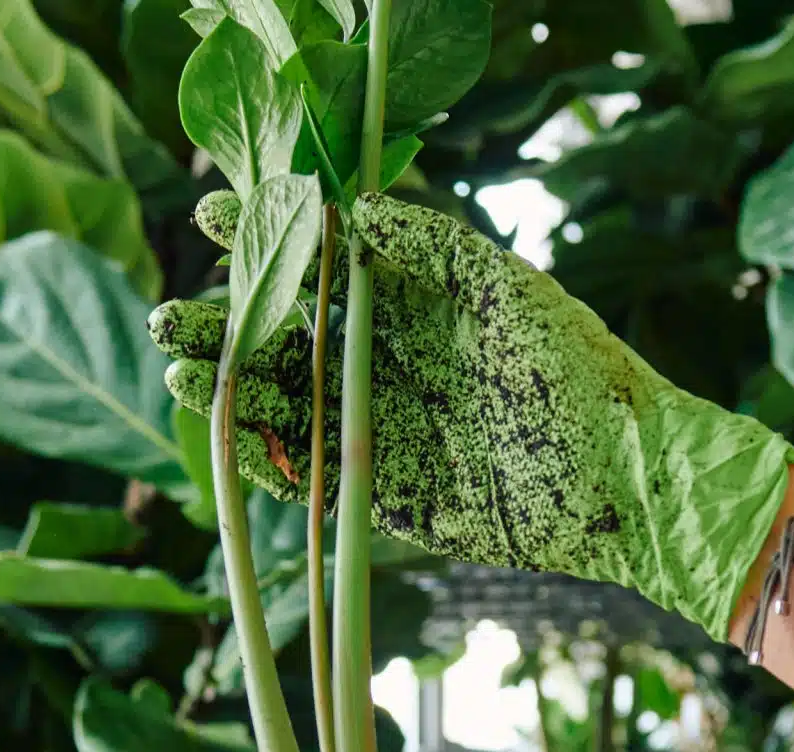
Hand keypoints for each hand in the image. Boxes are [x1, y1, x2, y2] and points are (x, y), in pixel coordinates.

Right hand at [151, 192, 793, 641]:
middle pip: (287, 340)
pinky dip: (265, 462)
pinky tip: (227, 437)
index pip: (322, 264)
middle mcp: (390, 364)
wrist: (623, 488)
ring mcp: (382, 432)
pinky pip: (311, 478)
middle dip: (225, 325)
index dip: (265, 240)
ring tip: (180, 372)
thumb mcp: (503, 291)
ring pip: (286, 408)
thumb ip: (423, 248)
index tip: (209, 213)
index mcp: (416, 304)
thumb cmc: (579, 378)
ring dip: (230, 392)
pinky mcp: (384, 499)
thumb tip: (346, 210)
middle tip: (170, 318)